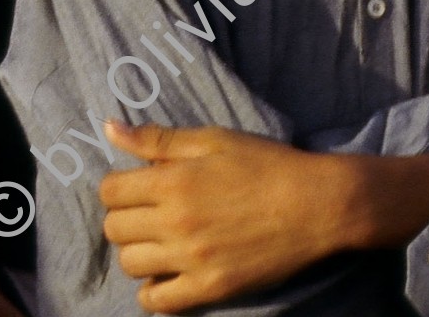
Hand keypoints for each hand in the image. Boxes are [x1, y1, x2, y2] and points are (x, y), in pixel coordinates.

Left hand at [98, 123, 360, 312]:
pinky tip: (167, 276)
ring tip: (159, 243)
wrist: (320, 206)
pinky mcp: (213, 288)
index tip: (137, 188)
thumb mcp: (211, 140)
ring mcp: (193, 259)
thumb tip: (109, 127)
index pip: (108, 191)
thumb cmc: (267, 165)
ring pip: (130, 264)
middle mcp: (176, 223)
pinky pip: (160, 302)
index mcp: (172, 182)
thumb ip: (155, 138)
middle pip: (114, 228)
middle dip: (125, 218)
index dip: (118, 188)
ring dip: (137, 253)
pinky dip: (154, 293)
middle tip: (149, 214)